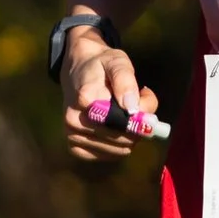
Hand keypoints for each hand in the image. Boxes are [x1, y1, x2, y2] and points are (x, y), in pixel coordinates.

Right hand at [61, 28, 161, 163]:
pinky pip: (108, 155)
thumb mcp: (117, 62)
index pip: (122, 121)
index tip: (146, 104)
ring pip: (118, 150)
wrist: (77, 70)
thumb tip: (133, 109)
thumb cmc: (101, 66)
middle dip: (138, 127)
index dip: (140, 119)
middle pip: (122, 139)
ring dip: (130, 137)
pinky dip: (118, 146)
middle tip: (139, 108)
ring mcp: (72, 135)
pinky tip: (116, 129)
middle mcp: (74, 120)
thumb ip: (126, 82)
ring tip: (126, 115)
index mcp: (85, 98)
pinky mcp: (74, 147)